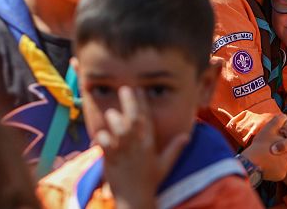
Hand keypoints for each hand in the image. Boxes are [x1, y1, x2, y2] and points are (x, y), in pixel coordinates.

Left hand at [95, 86, 188, 208]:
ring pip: (117, 128)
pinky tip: (99, 134)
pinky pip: (104, 143)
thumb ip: (175, 148)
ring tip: (111, 112)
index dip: (143, 103)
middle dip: (129, 102)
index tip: (140, 90)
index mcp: (150, 144)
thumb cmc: (150, 181)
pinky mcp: (111, 159)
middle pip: (133, 119)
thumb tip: (187, 136)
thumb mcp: (165, 164)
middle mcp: (138, 145)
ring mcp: (124, 152)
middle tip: (125, 88)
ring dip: (113, 118)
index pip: (147, 119)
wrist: (135, 199)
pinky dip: (101, 137)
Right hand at [241, 114, 286, 180]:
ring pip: (284, 165)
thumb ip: (277, 122)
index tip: (274, 146)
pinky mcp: (281, 176)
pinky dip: (275, 170)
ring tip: (267, 159)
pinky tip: (267, 166)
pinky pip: (280, 172)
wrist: (250, 163)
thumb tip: (284, 115)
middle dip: (281, 155)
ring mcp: (286, 168)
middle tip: (269, 153)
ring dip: (278, 163)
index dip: (284, 146)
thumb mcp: (268, 130)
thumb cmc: (259, 145)